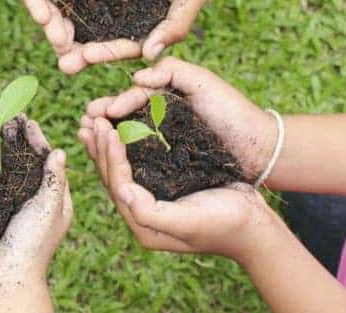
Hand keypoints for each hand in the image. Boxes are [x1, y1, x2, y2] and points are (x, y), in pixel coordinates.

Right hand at [0, 115, 72, 280]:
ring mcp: (20, 201)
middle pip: (30, 157)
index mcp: (57, 196)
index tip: (26, 117)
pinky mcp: (3, 206)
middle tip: (9, 113)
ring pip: (14, 165)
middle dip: (21, 136)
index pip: (48, 158)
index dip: (38, 137)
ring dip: (6, 144)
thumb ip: (54, 180)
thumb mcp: (48, 209)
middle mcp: (39, 196)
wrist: (9, 272)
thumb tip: (60, 150)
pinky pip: (0, 178)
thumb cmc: (33, 243)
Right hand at [3, 0, 142, 73]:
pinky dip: (105, 22)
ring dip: (77, 34)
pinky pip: (104, 2)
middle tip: (63, 46)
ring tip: (82, 52)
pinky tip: (111, 37)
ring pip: (76, 11)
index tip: (44, 19)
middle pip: (52, 6)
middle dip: (55, 29)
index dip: (35, 5)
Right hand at [79, 57, 276, 180]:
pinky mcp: (169, 166)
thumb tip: (136, 78)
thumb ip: (170, 71)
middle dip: (101, 121)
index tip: (96, 112)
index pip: (132, 99)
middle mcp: (160, 120)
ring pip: (128, 140)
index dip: (113, 105)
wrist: (260, 149)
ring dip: (107, 140)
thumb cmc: (233, 112)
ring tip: (89, 140)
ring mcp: (164, 144)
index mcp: (164, 98)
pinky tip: (111, 161)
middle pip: (123, 119)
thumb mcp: (202, 81)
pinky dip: (124, 160)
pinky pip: (142, 161)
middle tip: (84, 125)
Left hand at [80, 116, 282, 261]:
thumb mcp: (188, 222)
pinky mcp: (165, 184)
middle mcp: (143, 213)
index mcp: (143, 226)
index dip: (109, 157)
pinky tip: (120, 127)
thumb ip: (150, 212)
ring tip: (93, 122)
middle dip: (100, 148)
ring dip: (106, 145)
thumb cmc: (226, 224)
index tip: (105, 129)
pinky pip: (138, 162)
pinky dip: (126, 144)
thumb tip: (122, 192)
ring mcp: (153, 198)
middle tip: (89, 120)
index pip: (118, 185)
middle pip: (113, 176)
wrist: (257, 227)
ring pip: (122, 168)